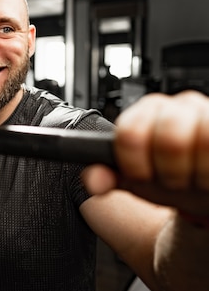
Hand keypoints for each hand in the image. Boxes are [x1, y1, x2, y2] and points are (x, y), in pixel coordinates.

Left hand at [83, 90, 208, 213]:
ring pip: (205, 141)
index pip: (130, 134)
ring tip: (194, 178)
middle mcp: (177, 105)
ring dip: (199, 172)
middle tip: (173, 181)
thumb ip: (108, 177)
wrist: (202, 184)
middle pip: (170, 141)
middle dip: (171, 173)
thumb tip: (94, 180)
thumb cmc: (169, 176)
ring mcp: (207, 111)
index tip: (142, 177)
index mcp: (144, 113)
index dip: (135, 166)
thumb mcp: (135, 179)